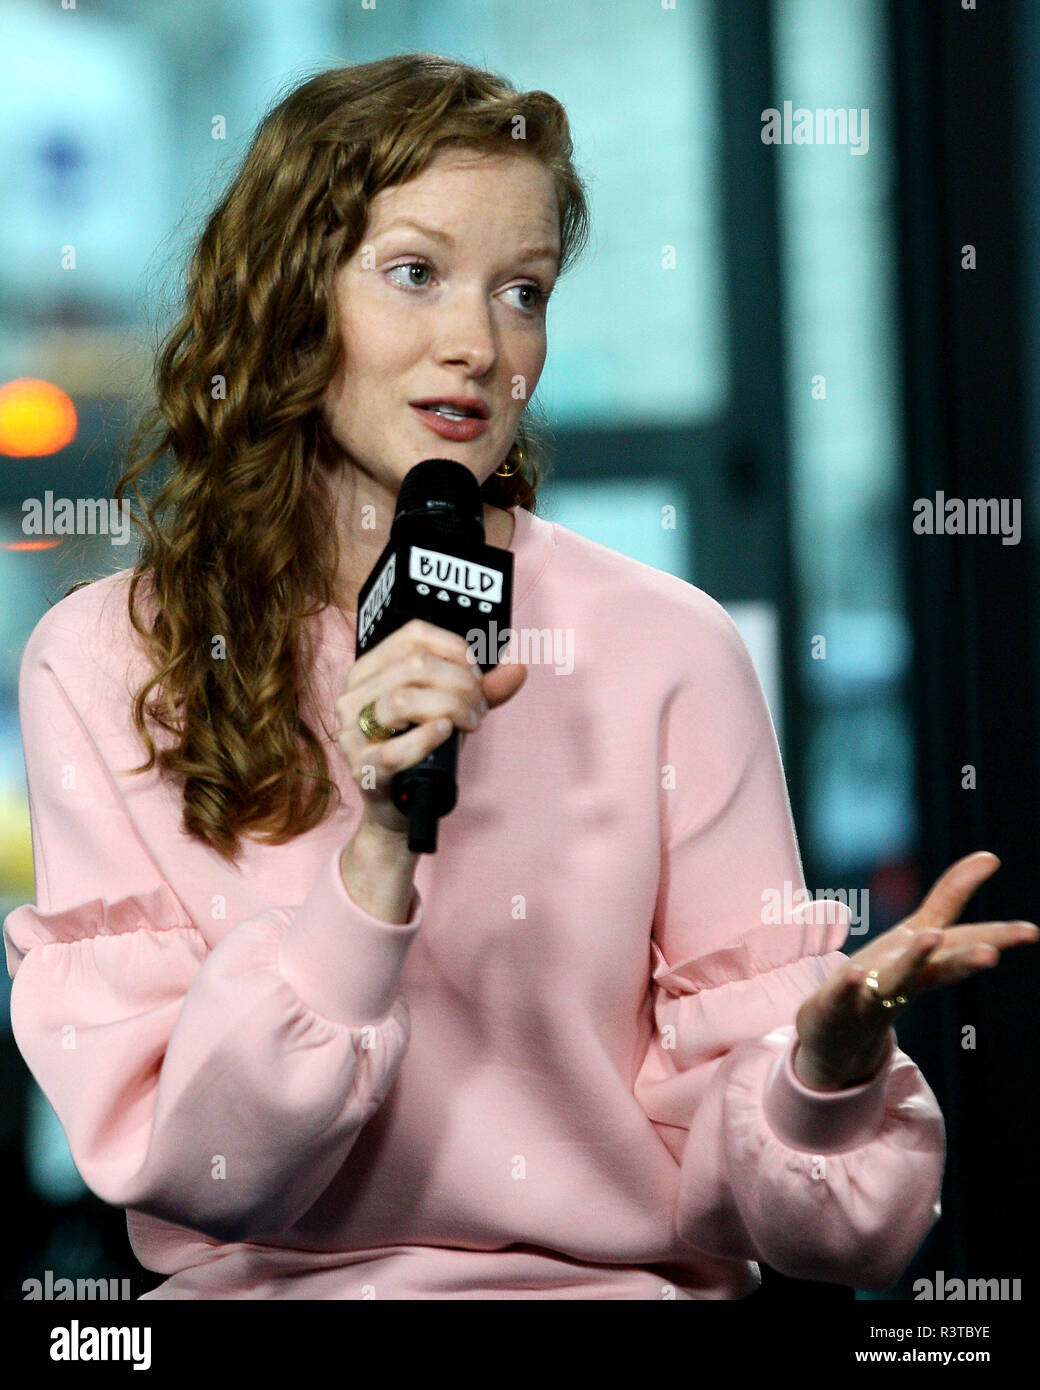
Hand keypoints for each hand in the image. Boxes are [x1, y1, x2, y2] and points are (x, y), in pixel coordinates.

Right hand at [334, 618, 526, 835]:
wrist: (402, 805)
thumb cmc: (424, 747)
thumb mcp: (452, 708)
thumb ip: (483, 688)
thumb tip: (517, 668)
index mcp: (369, 670)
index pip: (413, 635)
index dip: (455, 649)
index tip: (476, 674)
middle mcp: (353, 696)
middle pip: (414, 665)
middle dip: (461, 683)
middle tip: (480, 707)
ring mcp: (353, 734)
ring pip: (404, 700)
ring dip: (451, 709)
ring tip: (470, 723)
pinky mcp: (362, 770)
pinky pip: (396, 749)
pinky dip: (428, 738)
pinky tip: (446, 734)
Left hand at [793, 852, 1038, 1090]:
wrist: (840, 1033)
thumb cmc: (888, 974)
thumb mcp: (919, 931)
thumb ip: (952, 895)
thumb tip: (990, 855)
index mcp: (928, 959)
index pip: (964, 940)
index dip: (997, 935)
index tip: (1033, 931)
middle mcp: (907, 977)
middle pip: (941, 968)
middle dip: (966, 960)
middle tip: (992, 954)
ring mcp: (873, 993)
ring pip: (896, 979)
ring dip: (914, 960)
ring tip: (932, 937)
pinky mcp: (837, 1005)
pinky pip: (843, 996)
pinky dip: (848, 987)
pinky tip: (852, 975)